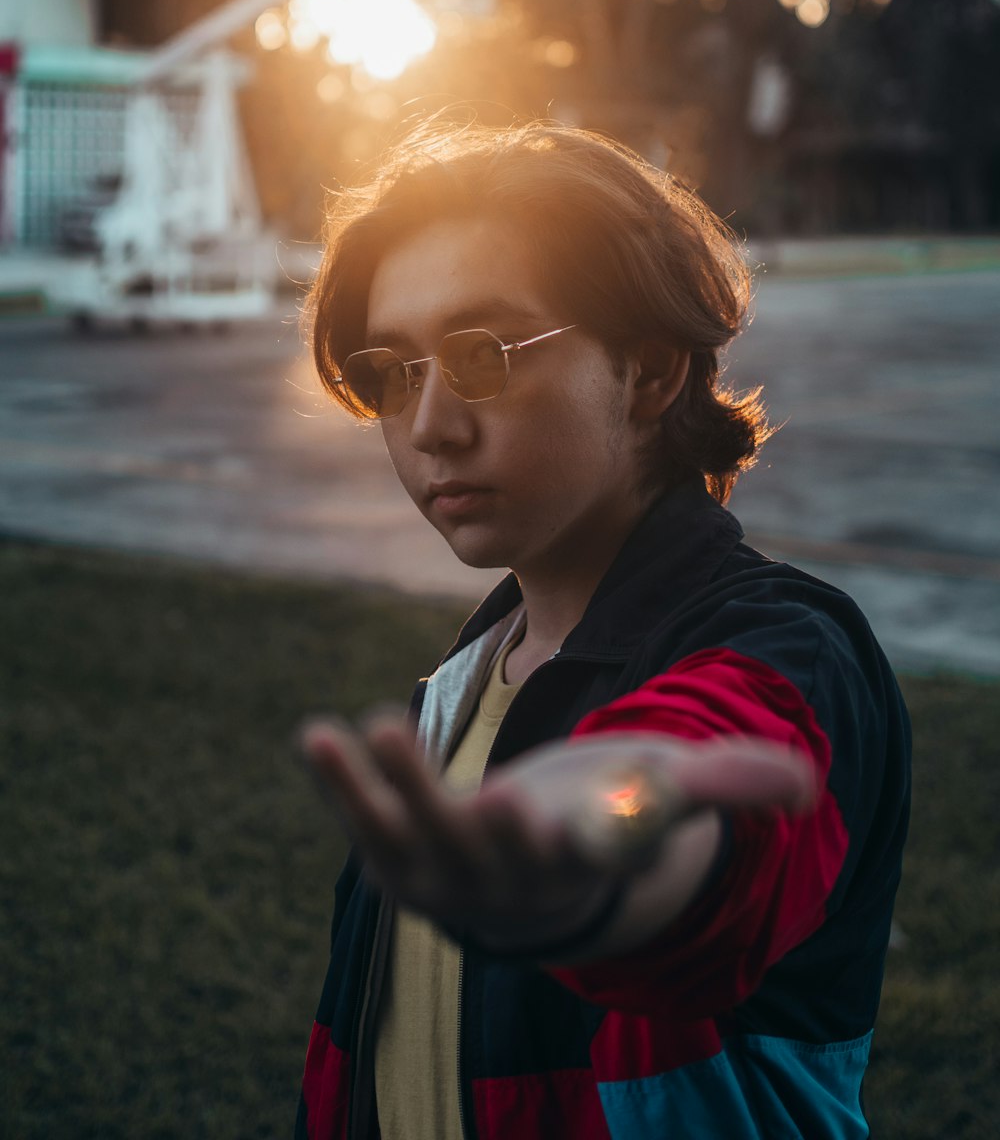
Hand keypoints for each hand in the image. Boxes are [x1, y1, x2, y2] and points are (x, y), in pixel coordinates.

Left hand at [299, 711, 816, 954]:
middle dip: (447, 811)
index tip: (529, 810)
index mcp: (574, 864)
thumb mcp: (665, 797)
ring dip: (378, 792)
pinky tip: (315, 735)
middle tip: (409, 755)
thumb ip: (728, 784)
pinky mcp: (401, 858)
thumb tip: (806, 779)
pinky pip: (366, 825)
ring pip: (407, 841)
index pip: (562, 861)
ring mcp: (445, 876)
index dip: (546, 839)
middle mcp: (502, 882)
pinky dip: (341, 787)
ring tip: (352, 733)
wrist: (548, 876)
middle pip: (473, 852)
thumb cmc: (613, 818)